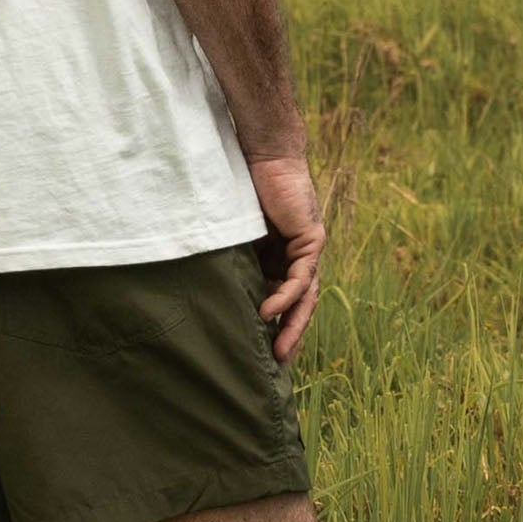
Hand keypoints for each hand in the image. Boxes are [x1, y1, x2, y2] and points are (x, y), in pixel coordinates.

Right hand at [248, 153, 324, 362]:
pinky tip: (269, 313)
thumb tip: (210, 292)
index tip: (262, 355)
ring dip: (292, 325)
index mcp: (279, 258)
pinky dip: (286, 296)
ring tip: (278, 352)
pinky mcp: (312, 239)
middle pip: (299, 306)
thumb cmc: (243, 189)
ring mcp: (308, 250)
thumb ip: (234, 261)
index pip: (283, 300)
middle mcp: (298, 258)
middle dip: (289, 337)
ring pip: (305, 297)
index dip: (276, 328)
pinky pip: (300, 276)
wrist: (263, 156)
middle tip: (276, 365)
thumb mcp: (236, 236)